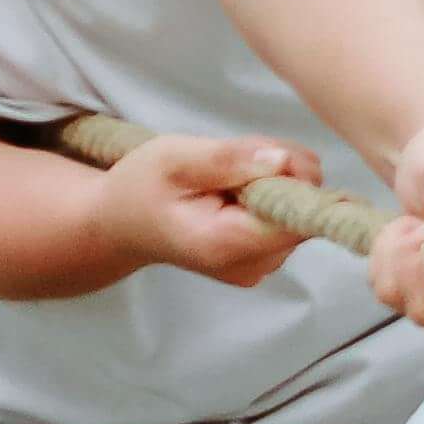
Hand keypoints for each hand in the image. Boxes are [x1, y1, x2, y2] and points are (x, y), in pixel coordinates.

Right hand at [95, 127, 320, 289]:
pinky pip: (288, 215)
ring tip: (224, 179)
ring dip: (272, 180)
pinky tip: (232, 192)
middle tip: (229, 163)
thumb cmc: (140, 188)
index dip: (292, 175)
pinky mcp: (264, 258)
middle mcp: (253, 266)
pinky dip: (267, 194)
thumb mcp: (173, 158)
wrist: (120, 224)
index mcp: (228, 244)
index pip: (299, 214)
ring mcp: (261, 266)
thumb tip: (284, 161)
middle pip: (304, 208)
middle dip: (279, 172)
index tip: (257, 156)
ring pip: (299, 208)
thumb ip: (229, 159)